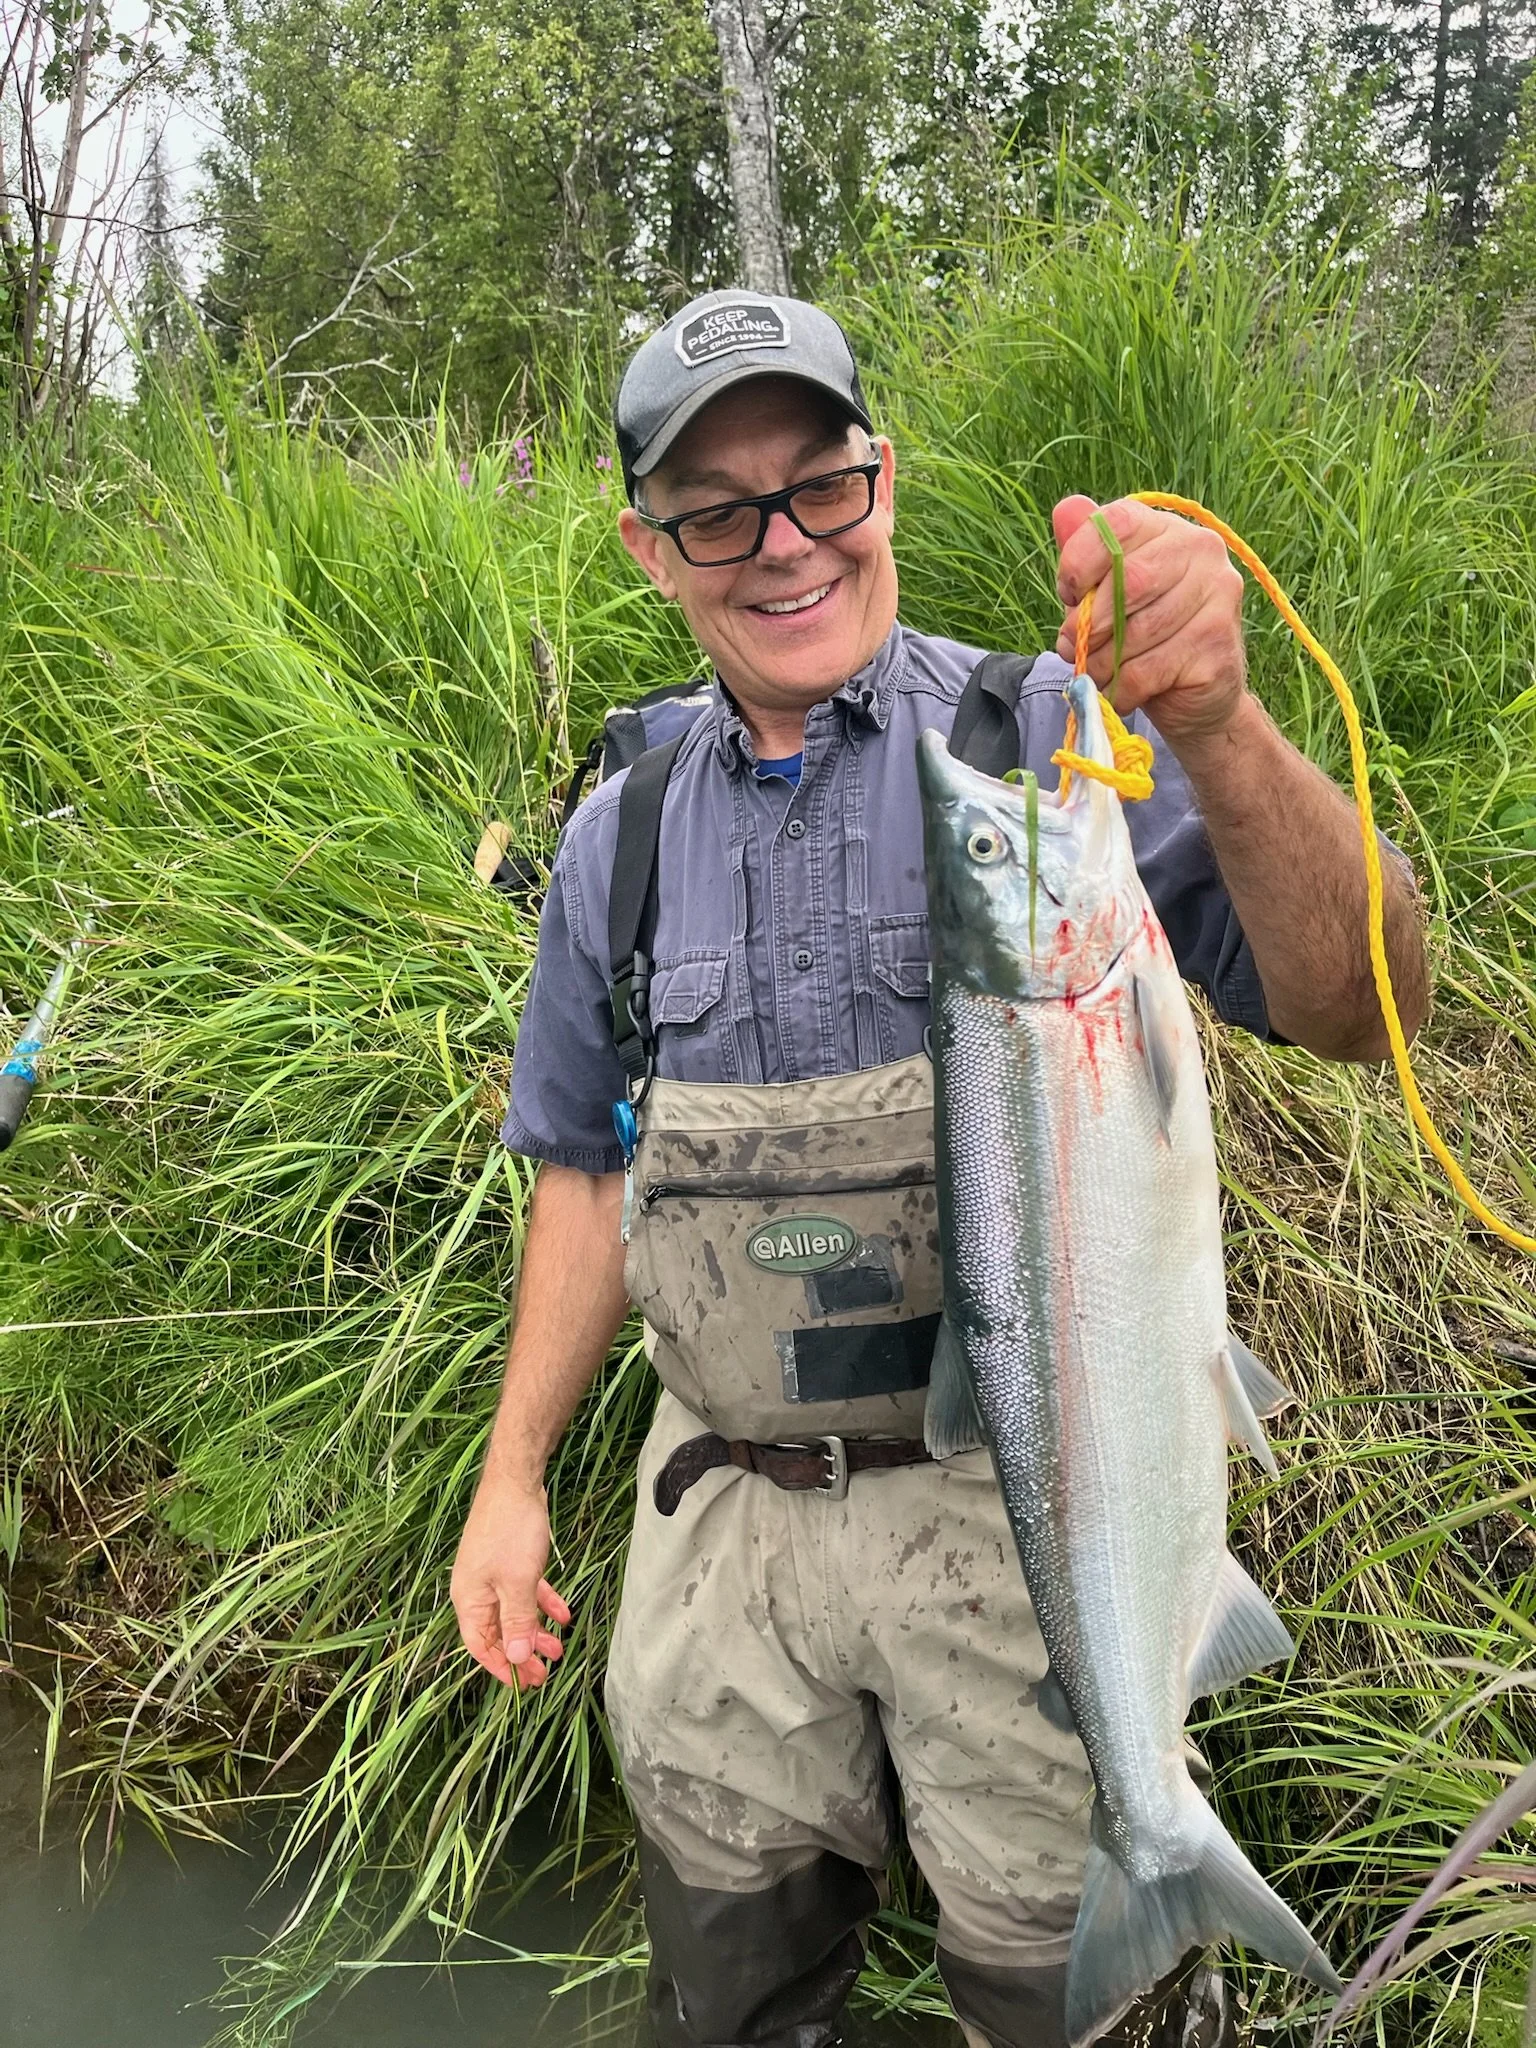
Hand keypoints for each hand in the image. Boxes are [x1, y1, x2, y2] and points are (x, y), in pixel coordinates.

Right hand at [450, 1476, 570, 1689]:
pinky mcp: (509, 1560)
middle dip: (522, 1653)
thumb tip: (517, 1658)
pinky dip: (542, 1603)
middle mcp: (476, 1590)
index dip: (501, 1667)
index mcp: (468, 1599)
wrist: (516, 1481)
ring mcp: (492, 1574)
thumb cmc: (511, 1532)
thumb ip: (517, 1622)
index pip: (480, 1646)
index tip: (525, 1683)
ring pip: (514, 1613)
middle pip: (498, 1632)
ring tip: (559, 1648)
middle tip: (546, 1673)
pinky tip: (563, 1613)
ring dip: (536, 1631)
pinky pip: (525, 1591)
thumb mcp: (518, 1583)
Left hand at [1052, 496, 1247, 747]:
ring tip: (1095, 673)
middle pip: (1128, 579)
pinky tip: (1122, 691)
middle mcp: (1202, 551)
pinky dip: (1122, 688)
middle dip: (1088, 622)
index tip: (1068, 595)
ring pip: (1136, 630)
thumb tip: (1066, 509)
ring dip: (1100, 662)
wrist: (1197, 695)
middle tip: (1072, 646)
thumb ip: (1085, 555)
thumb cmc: (1144, 637)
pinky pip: (1148, 669)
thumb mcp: (1105, 594)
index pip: (1117, 524)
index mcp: (1168, 529)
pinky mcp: (1217, 645)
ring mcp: (1218, 596)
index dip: (1078, 562)